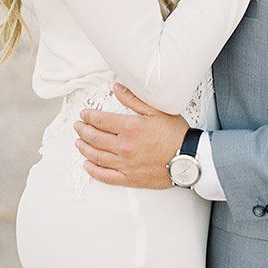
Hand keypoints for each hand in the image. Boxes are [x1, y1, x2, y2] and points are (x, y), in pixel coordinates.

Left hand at [73, 83, 188, 188]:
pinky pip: (105, 176)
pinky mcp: (129, 178)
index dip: (89, 116)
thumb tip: (117, 88)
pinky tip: (87, 165)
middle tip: (78, 126)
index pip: (101, 120)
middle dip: (83, 130)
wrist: (189, 158)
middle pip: (95, 138)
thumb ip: (134, 99)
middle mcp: (124, 146)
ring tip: (78, 142)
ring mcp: (125, 164)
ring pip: (97, 156)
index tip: (84, 114)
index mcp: (130, 127)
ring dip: (84, 148)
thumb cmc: (175, 134)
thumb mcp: (157, 110)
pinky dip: (93, 170)